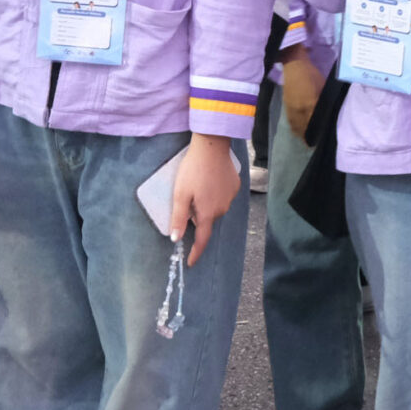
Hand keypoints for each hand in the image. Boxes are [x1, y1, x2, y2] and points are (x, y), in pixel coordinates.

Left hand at [167, 133, 242, 263]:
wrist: (212, 146)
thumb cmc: (192, 170)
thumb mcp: (180, 194)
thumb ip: (178, 218)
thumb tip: (175, 239)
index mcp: (207, 213)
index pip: (202, 240)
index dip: (195, 253)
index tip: (190, 263)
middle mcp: (222, 209)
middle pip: (206, 220)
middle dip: (196, 217)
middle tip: (187, 199)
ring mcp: (230, 198)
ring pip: (214, 208)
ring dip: (205, 204)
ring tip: (197, 186)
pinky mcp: (235, 186)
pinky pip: (222, 197)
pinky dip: (214, 194)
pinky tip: (209, 181)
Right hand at [281, 52, 322, 139]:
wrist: (294, 66)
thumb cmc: (312, 74)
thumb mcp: (322, 87)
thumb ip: (323, 102)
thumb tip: (326, 114)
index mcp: (311, 104)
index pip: (315, 123)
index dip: (317, 132)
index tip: (320, 138)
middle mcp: (300, 109)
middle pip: (305, 127)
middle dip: (309, 135)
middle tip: (314, 142)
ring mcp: (292, 108)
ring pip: (297, 126)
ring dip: (301, 133)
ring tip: (306, 139)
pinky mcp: (286, 106)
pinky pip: (291, 121)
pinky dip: (295, 127)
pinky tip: (298, 131)